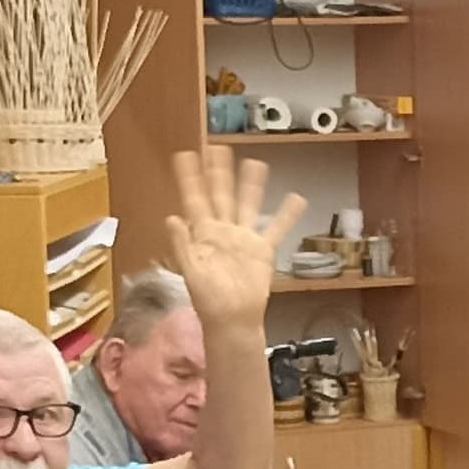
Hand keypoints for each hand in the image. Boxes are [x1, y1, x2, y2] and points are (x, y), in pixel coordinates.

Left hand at [159, 148, 303, 335]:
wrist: (232, 320)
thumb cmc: (208, 300)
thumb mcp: (190, 271)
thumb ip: (182, 244)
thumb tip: (172, 218)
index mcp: (203, 234)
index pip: (195, 200)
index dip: (190, 178)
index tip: (185, 156)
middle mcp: (223, 231)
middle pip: (222, 194)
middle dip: (220, 172)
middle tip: (218, 148)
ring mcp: (244, 239)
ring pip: (248, 204)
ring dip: (251, 185)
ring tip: (255, 163)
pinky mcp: (262, 250)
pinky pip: (276, 229)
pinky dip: (287, 215)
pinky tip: (296, 198)